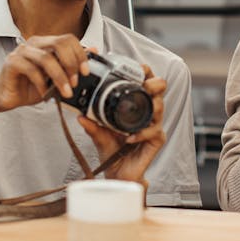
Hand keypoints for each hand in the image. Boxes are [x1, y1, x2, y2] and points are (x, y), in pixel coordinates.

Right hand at [0, 35, 89, 111]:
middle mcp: (34, 44)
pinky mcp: (12, 62)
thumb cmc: (31, 87)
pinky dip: (41, 83)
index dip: (80, 54)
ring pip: (46, 58)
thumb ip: (71, 64)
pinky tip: (45, 93)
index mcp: (46, 43)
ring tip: (65, 92)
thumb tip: (93, 50)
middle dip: (71, 64)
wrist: (8, 97)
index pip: (68, 39)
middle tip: (75, 82)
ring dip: (60, 77)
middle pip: (59, 44)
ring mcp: (22, 51)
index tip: (86, 71)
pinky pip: (31, 69)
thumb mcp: (56, 77)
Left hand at [77, 64, 166, 188]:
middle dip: (155, 84)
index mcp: (136, 105)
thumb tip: (79, 115)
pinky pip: (154, 131)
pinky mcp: (156, 140)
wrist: (116, 172)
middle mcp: (148, 113)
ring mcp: (154, 126)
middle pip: (160, 90)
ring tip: (135, 111)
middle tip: (144, 85)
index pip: (146, 82)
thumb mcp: (98, 134)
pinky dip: (141, 133)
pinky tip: (129, 138)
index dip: (146, 73)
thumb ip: (91, 124)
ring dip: (149, 106)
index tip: (140, 68)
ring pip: (160, 108)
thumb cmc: (111, 149)